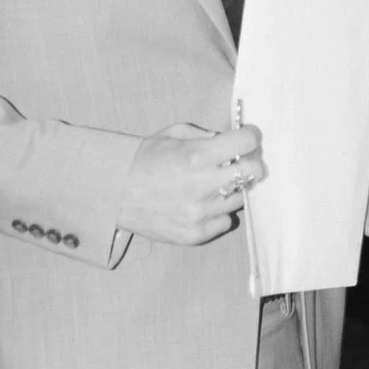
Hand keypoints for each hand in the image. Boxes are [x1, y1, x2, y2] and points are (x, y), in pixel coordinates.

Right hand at [123, 121, 263, 247]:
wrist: (114, 194)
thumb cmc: (145, 160)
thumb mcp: (172, 134)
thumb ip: (206, 135)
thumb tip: (233, 141)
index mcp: (196, 155)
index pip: (247, 142)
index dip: (250, 136)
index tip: (247, 138)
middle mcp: (202, 185)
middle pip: (254, 172)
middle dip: (250, 163)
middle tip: (237, 163)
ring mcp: (200, 213)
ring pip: (240, 198)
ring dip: (230, 189)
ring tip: (209, 185)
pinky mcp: (196, 234)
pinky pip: (225, 221)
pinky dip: (217, 212)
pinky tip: (200, 205)